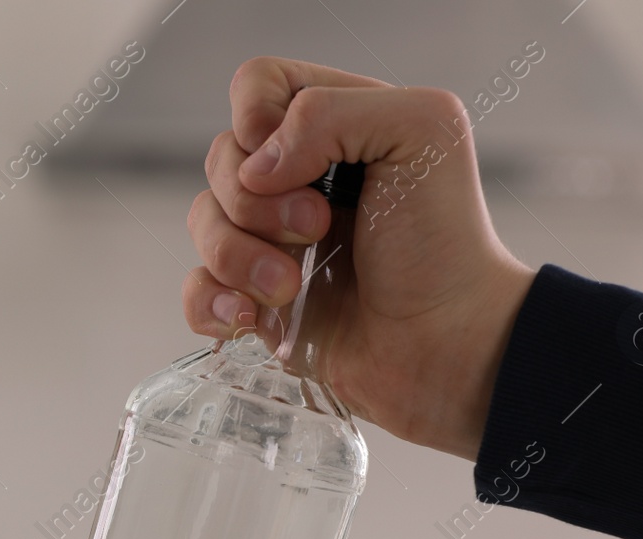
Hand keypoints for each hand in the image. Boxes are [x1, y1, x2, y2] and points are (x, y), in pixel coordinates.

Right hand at [183, 58, 537, 460]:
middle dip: (256, 202)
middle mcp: (299, 180)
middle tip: (317, 229)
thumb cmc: (446, 245)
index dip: (257, 117)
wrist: (446, 347)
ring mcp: (272, 243)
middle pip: (221, 158)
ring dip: (240, 258)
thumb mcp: (421, 132)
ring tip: (291, 288)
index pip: (257, 86)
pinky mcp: (257, 302)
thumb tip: (255, 168)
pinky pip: (196, 289)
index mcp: (337, 126)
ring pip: (202, 223)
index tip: (298, 164)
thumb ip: (330, 112)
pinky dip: (213, 303)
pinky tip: (254, 320)